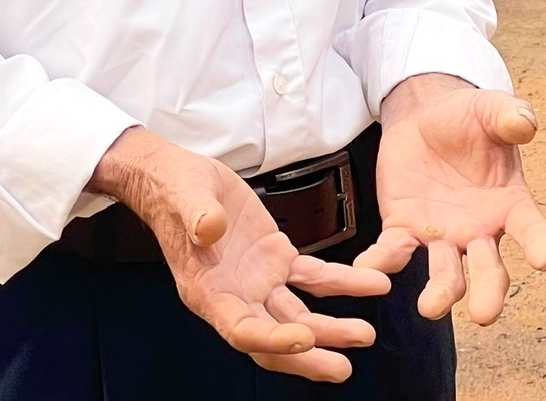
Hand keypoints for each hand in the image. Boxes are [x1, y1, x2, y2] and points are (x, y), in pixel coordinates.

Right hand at [91, 127, 397, 381]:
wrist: (180, 180)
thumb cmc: (175, 192)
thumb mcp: (185, 196)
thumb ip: (197, 215)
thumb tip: (210, 227)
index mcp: (208, 291)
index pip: (242, 329)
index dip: (272, 340)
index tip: (303, 338)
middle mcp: (236, 295)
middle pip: (275, 337)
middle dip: (308, 356)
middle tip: (341, 366)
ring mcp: (258, 281)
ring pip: (298, 315)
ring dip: (331, 328)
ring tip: (364, 334)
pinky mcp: (276, 259)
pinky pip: (313, 278)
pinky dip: (342, 284)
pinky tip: (369, 286)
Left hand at [377, 74, 545, 323]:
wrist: (425, 118)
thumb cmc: (468, 118)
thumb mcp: (490, 109)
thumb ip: (509, 115)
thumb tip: (525, 123)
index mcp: (510, 203)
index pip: (532, 229)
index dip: (540, 244)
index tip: (545, 259)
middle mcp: (479, 230)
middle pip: (490, 269)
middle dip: (489, 292)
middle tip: (484, 313)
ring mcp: (441, 236)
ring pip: (445, 273)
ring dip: (440, 293)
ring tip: (430, 306)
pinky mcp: (404, 230)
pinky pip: (393, 253)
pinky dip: (380, 263)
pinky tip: (366, 269)